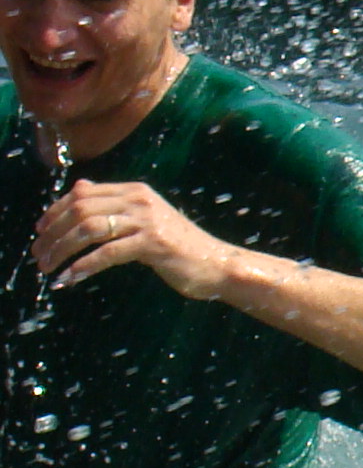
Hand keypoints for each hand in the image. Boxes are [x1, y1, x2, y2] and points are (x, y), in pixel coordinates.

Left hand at [35, 179, 235, 296]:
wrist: (218, 263)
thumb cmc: (179, 246)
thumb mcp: (144, 218)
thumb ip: (114, 205)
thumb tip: (78, 188)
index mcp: (135, 190)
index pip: (81, 194)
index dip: (54, 212)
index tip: (40, 232)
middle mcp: (139, 199)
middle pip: (80, 210)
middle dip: (52, 234)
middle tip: (39, 255)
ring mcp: (147, 220)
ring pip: (89, 229)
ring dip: (61, 250)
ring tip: (49, 268)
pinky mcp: (153, 244)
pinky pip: (107, 253)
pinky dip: (83, 267)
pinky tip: (70, 279)